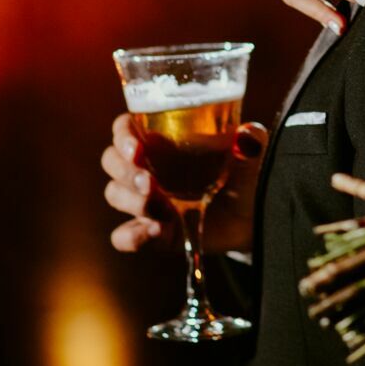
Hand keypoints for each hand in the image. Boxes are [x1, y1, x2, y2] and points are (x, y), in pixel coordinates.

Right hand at [102, 113, 267, 254]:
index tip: (137, 148)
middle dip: (123, 170)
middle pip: (111, 161)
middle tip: (149, 182)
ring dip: (132, 201)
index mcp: (162, 140)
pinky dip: (132, 236)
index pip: (125, 128)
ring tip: (163, 209)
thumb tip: (247, 137)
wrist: (253, 218)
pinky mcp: (153, 232)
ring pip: (114, 194)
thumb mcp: (251, 155)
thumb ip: (251, 140)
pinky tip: (156, 231)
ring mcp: (146, 201)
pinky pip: (123, 236)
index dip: (122, 135)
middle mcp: (147, 168)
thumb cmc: (245, 175)